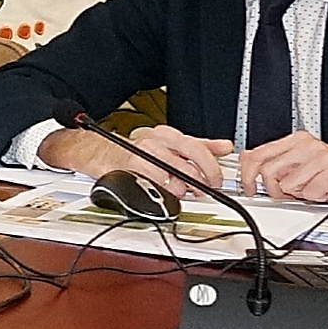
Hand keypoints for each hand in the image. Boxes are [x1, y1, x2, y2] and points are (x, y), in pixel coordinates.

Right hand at [41, 122, 225, 190]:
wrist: (102, 152)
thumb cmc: (137, 150)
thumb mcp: (171, 144)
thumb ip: (199, 146)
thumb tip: (225, 147)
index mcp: (169, 135)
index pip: (198, 148)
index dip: (210, 167)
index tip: (216, 179)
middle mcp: (156, 142)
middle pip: (187, 161)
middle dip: (200, 179)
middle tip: (204, 189)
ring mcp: (142, 155)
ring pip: (172, 173)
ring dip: (183, 187)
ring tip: (184, 192)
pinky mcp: (129, 168)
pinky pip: (151, 181)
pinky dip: (163, 190)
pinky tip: (166, 193)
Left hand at [228, 131, 327, 208]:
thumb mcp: (298, 169)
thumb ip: (274, 165)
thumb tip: (247, 164)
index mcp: (296, 141)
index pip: (257, 154)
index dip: (246, 174)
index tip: (247, 187)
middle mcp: (307, 144)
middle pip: (267, 171)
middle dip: (274, 190)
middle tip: (289, 193)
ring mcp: (321, 155)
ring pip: (287, 184)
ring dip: (298, 194)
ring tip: (312, 188)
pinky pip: (308, 193)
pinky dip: (315, 198)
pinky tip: (325, 190)